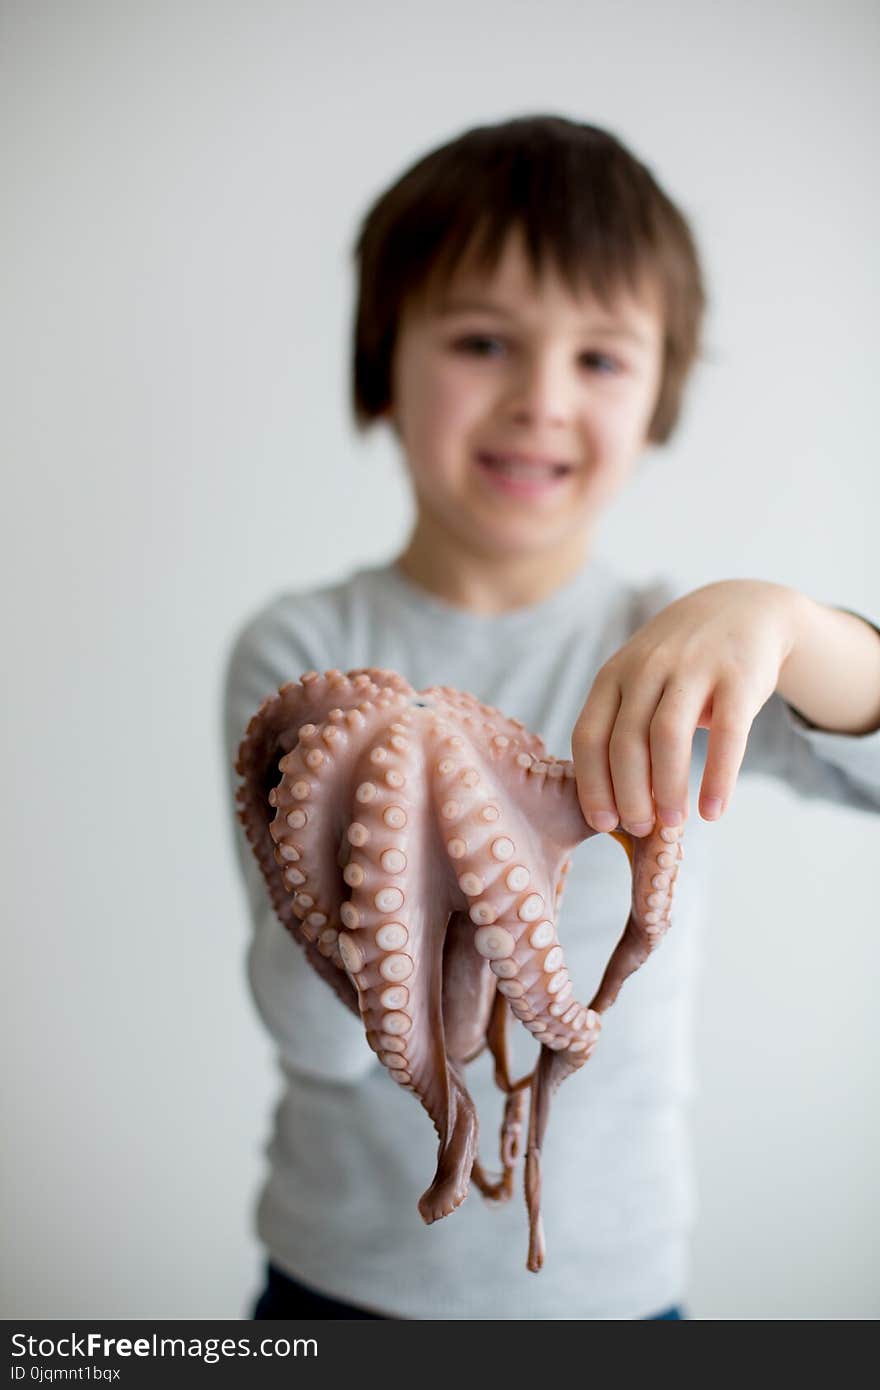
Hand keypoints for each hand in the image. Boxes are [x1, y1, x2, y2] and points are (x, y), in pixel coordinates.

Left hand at [571, 579, 802, 833]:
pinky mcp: (738, 676)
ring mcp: (693, 668)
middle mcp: (647, 667)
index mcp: (614, 675)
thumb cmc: (681, 664)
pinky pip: (728, 734)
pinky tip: (714, 811)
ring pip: (668, 736)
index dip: (592, 784)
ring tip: (672, 824)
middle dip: (628, 794)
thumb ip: (624, 726)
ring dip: (668, 789)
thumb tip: (614, 801)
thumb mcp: (640, 680)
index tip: (603, 822)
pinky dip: (718, 778)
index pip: (589, 735)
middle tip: (640, 828)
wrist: (744, 608)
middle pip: (626, 741)